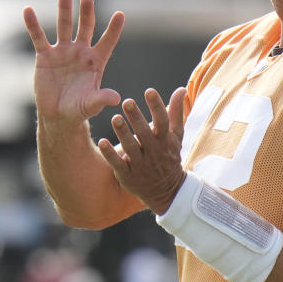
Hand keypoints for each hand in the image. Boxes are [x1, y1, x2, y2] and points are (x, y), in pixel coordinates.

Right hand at [22, 0, 123, 125]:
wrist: (57, 116)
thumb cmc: (78, 110)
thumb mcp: (91, 105)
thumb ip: (101, 98)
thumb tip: (117, 98)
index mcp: (96, 61)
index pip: (107, 41)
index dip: (113, 29)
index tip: (120, 15)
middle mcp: (80, 52)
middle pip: (85, 27)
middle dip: (87, 12)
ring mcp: (62, 52)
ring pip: (64, 26)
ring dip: (64, 9)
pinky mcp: (45, 56)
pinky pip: (38, 37)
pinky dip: (33, 24)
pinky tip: (28, 10)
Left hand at [97, 87, 186, 213]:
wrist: (167, 191)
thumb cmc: (169, 156)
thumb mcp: (176, 136)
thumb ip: (176, 112)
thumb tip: (180, 89)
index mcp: (165, 140)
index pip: (162, 121)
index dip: (156, 106)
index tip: (149, 91)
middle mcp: (153, 151)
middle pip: (144, 133)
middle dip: (136, 118)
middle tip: (127, 102)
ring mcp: (140, 164)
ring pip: (131, 147)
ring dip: (123, 133)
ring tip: (115, 118)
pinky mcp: (128, 175)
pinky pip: (118, 164)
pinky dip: (110, 154)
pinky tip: (102, 142)